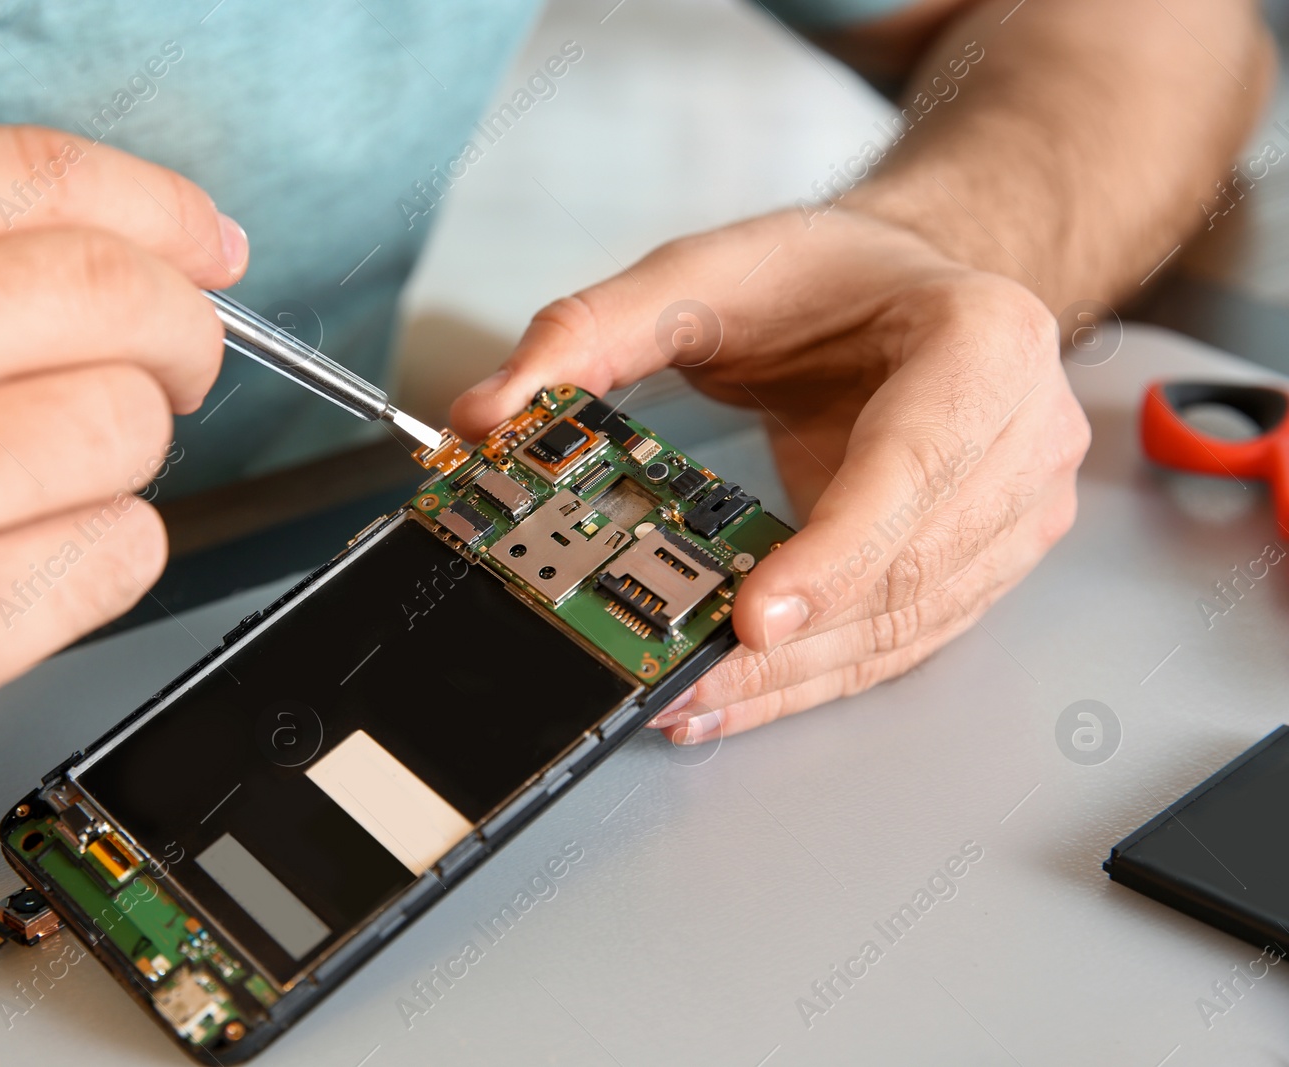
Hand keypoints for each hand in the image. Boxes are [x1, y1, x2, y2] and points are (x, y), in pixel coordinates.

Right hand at [0, 126, 246, 799]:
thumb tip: (155, 239)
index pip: (40, 180)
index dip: (160, 210)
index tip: (203, 242)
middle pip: (116, 298)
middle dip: (179, 330)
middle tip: (169, 360)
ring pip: (128, 427)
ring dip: (121, 451)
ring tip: (37, 473)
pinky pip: (121, 550)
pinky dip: (103, 548)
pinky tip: (17, 552)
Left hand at [452, 207, 1088, 744]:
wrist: (912, 285)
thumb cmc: (830, 278)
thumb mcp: (705, 273)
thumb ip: (593, 332)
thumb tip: (487, 412)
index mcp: (980, 342)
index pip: (911, 467)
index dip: (835, 552)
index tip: (753, 617)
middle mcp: (1021, 433)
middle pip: (907, 568)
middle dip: (790, 643)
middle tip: (680, 679)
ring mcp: (1017, 509)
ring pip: (905, 625)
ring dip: (795, 680)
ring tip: (689, 701)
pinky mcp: (987, 562)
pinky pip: (903, 640)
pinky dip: (816, 678)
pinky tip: (738, 696)